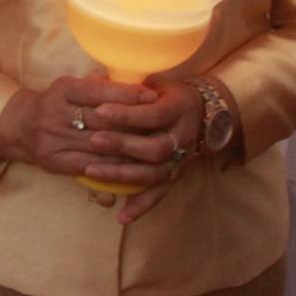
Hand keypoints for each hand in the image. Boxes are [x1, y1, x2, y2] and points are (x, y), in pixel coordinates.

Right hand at [0, 75, 155, 175]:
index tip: (151, 95)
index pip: (97, 91)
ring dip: (129, 147)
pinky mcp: (55, 161)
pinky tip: (133, 165)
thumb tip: (133, 81)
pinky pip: (90, 165)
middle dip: (133, 122)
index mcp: (62, 89)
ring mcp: (54, 139)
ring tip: (154, 145)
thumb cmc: (56, 103)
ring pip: (99, 145)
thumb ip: (98, 86)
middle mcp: (56, 113)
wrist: (20, 127)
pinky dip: (113, 166)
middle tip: (162, 123)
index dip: (125, 94)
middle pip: (101, 120)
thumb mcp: (71, 86)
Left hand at [79, 78, 204, 224]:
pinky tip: (122, 217)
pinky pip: (159, 194)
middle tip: (94, 140)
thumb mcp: (155, 82)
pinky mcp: (176, 175)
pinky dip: (141, 207)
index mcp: (179, 107)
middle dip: (123, 144)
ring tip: (91, 171)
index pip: (153, 113)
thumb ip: (130, 86)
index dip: (127, 114)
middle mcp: (184, 136)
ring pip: (155, 173)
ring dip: (123, 174)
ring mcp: (181, 159)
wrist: (204, 112)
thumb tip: (94, 79)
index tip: (99, 110)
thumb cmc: (168, 93)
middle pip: (156, 147)